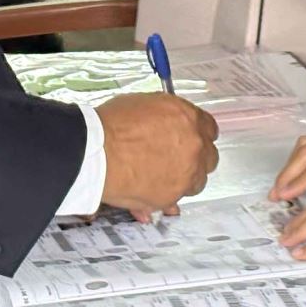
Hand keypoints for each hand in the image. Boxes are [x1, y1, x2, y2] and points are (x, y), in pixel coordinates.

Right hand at [98, 93, 218, 220]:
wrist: (96, 152)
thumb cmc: (111, 126)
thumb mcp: (142, 106)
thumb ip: (164, 119)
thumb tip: (165, 128)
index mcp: (188, 117)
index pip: (209, 128)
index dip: (197, 135)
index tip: (190, 140)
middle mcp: (194, 144)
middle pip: (209, 157)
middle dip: (195, 159)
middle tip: (175, 160)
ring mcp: (187, 172)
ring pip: (197, 181)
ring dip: (183, 180)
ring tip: (160, 177)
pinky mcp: (172, 196)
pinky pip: (175, 200)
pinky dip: (165, 197)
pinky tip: (148, 190)